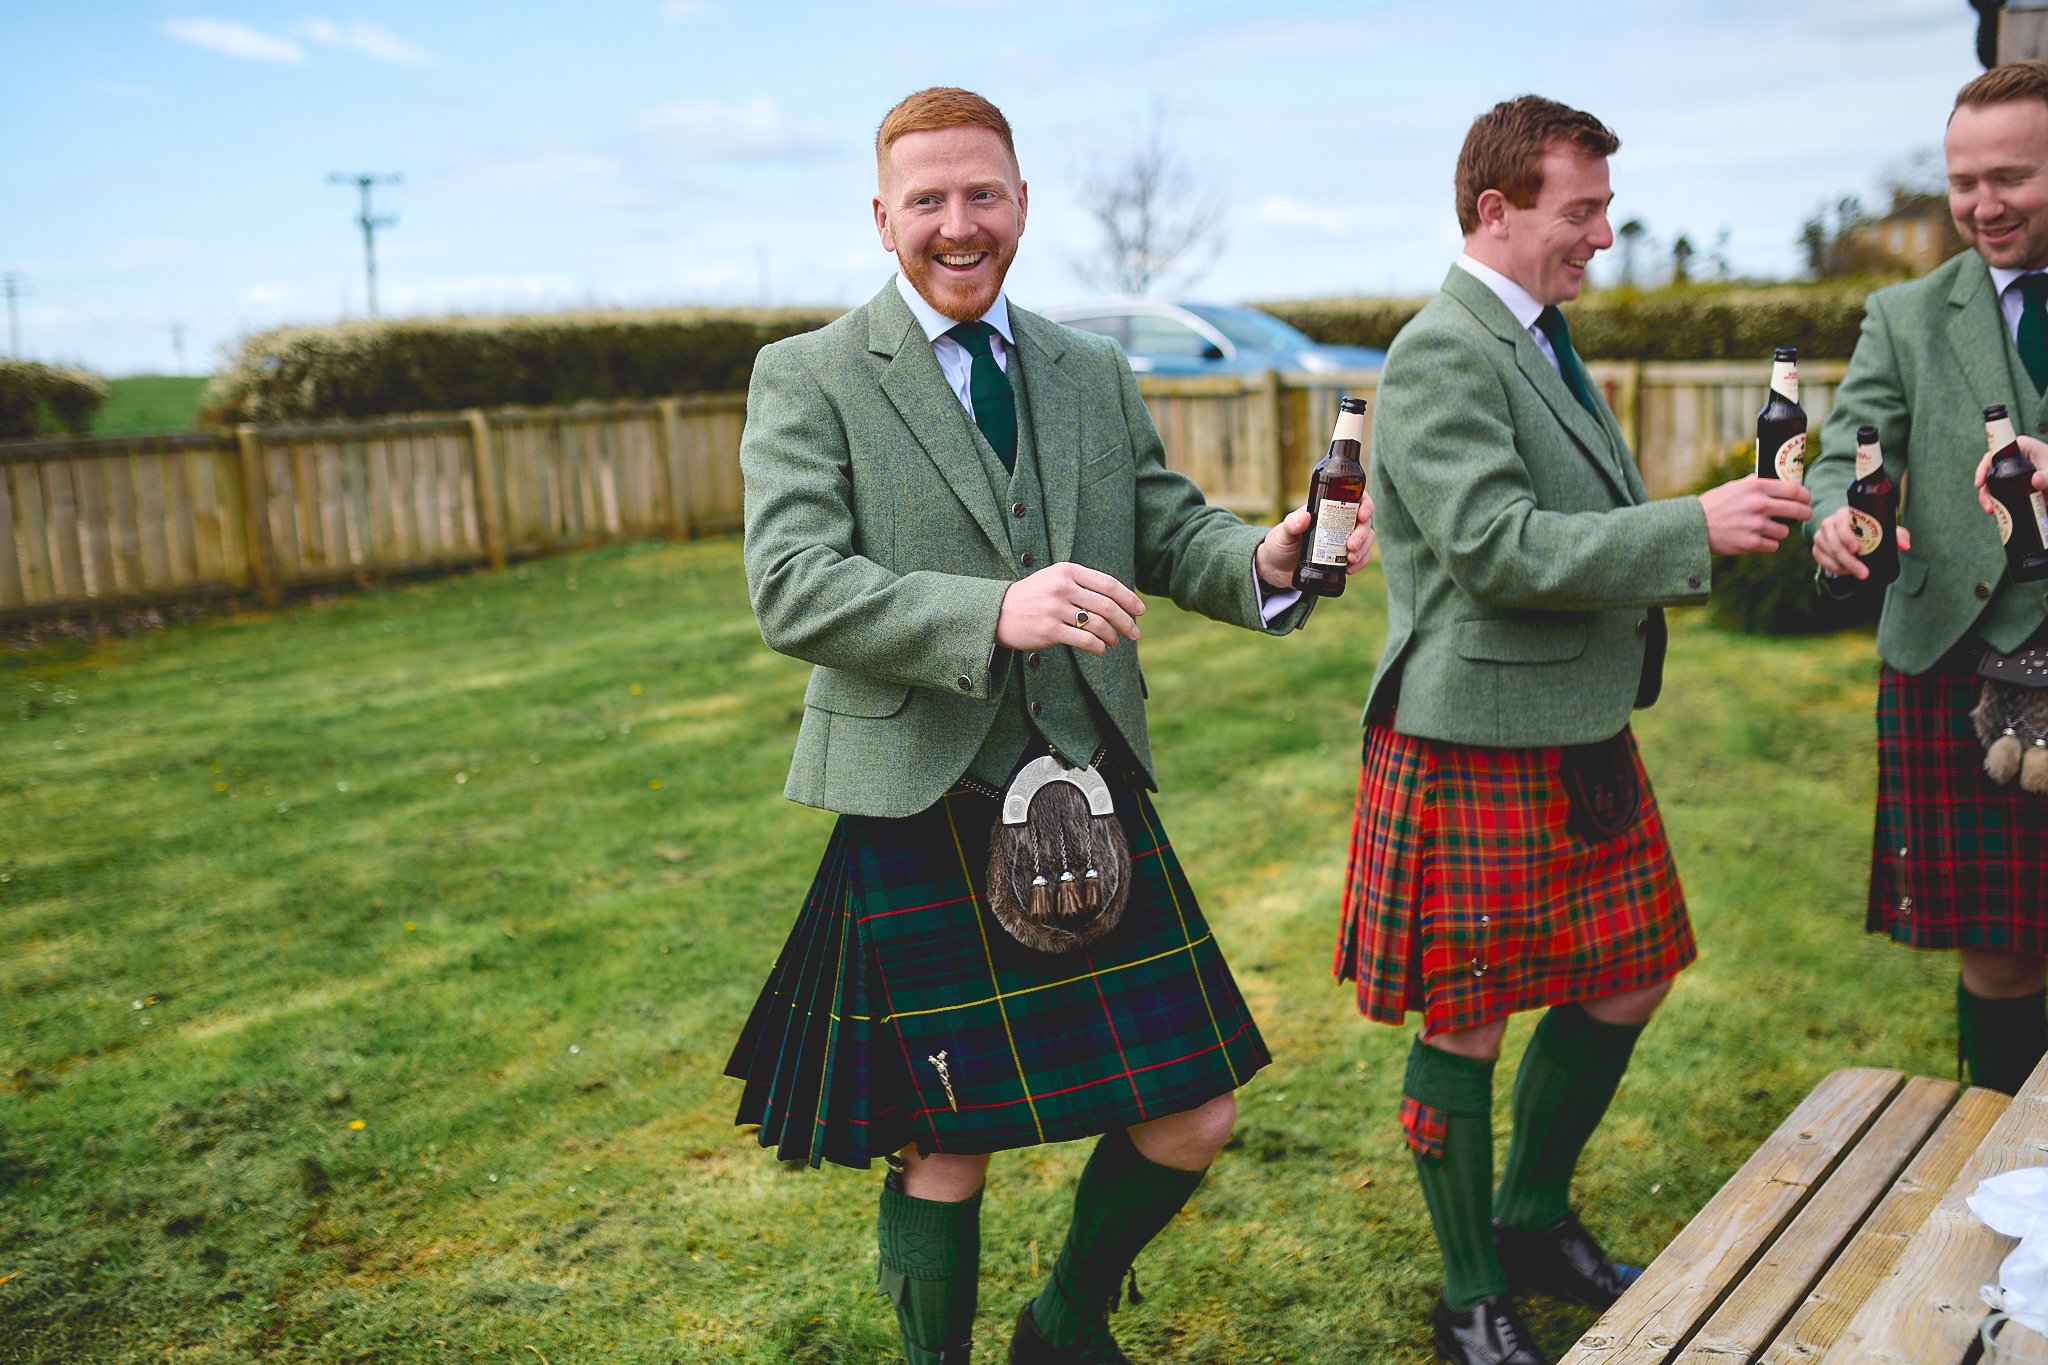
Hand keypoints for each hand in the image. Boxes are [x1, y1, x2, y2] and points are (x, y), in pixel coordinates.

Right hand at [996, 562, 1144, 655]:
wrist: (997, 612)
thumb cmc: (1032, 598)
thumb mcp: (1055, 580)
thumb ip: (1082, 584)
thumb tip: (1118, 600)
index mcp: (1067, 571)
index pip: (1108, 584)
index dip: (1129, 598)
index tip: (1140, 611)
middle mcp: (1063, 587)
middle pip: (1107, 605)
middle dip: (1126, 621)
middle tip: (1134, 633)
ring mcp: (1056, 608)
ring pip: (1098, 624)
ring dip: (1112, 636)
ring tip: (1114, 642)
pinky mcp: (1050, 630)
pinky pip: (1085, 641)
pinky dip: (1098, 648)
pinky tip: (1101, 650)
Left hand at [1257, 493, 1376, 588]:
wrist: (1276, 569)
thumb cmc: (1279, 544)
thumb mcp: (1283, 533)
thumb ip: (1291, 525)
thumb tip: (1305, 517)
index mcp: (1328, 509)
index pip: (1354, 499)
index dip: (1365, 504)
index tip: (1362, 515)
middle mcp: (1340, 523)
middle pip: (1364, 522)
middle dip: (1362, 534)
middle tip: (1351, 546)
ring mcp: (1343, 540)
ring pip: (1367, 539)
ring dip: (1364, 549)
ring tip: (1351, 560)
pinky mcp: (1343, 557)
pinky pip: (1362, 556)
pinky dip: (1361, 562)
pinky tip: (1351, 569)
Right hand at [1698, 475, 1811, 554]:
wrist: (1693, 525)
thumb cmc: (1714, 505)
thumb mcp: (1734, 487)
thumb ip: (1755, 484)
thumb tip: (1775, 481)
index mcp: (1757, 486)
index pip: (1795, 489)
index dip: (1805, 495)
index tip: (1807, 499)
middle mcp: (1759, 504)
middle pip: (1798, 510)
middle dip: (1805, 513)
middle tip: (1804, 515)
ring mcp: (1756, 525)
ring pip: (1785, 531)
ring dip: (1779, 531)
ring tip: (1768, 530)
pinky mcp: (1751, 543)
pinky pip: (1773, 546)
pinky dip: (1767, 544)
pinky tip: (1757, 539)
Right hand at [1813, 506, 1912, 577]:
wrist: (1858, 538)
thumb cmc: (1874, 532)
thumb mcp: (1887, 531)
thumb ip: (1898, 535)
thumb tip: (1904, 546)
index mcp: (1845, 513)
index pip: (1841, 521)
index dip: (1847, 535)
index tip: (1857, 549)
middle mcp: (1830, 522)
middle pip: (1833, 540)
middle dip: (1848, 559)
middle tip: (1863, 572)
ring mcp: (1821, 535)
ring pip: (1827, 551)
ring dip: (1843, 566)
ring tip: (1858, 574)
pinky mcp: (1817, 548)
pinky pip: (1821, 559)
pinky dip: (1834, 568)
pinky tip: (1847, 572)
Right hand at [1974, 434, 2047, 515]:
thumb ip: (2047, 477)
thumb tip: (2035, 481)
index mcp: (2020, 447)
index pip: (1993, 455)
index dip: (1982, 470)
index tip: (1979, 485)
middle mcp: (2013, 458)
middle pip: (1991, 473)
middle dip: (1986, 491)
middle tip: (1988, 506)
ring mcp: (2014, 470)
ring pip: (1995, 484)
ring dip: (1991, 498)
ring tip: (1992, 511)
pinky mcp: (2018, 482)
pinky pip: (2004, 491)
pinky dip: (2000, 501)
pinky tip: (2001, 510)